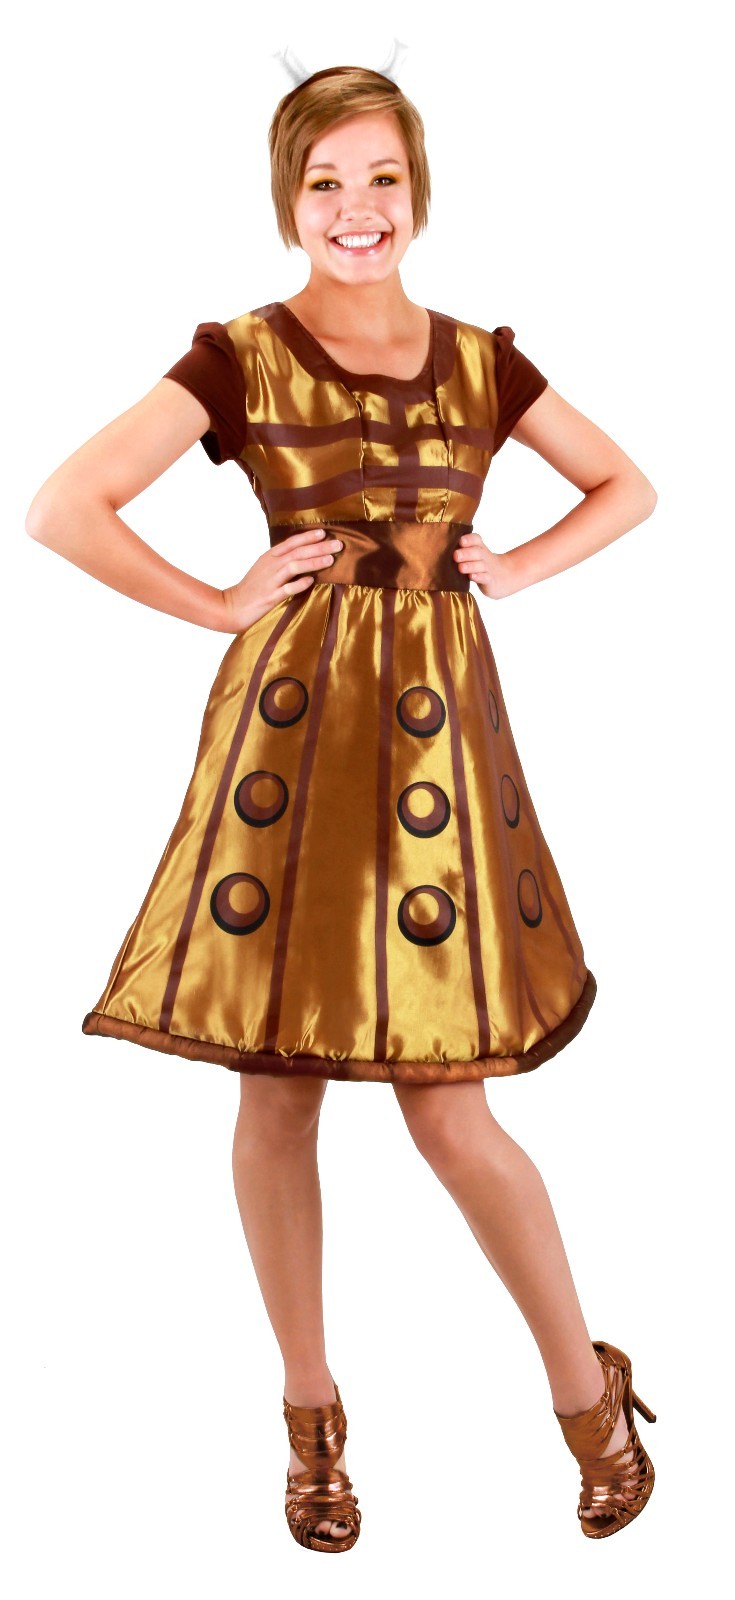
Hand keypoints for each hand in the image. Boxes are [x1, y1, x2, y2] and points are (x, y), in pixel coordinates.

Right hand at [221, 527, 343, 632]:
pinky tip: (311, 581)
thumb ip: (281, 560)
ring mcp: (270, 581)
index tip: (324, 532)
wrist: (232, 605)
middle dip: (319, 547)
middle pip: (297, 552)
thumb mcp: (265, 568)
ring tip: (330, 559)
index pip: (291, 542)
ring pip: (294, 567)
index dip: (308, 536)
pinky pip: (286, 589)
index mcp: (270, 557)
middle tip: (338, 544)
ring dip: (313, 562)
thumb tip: (303, 554)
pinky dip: (299, 584)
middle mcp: (271, 565)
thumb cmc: (252, 587)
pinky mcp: (270, 597)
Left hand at [453, 531, 517, 599]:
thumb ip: (462, 551)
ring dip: (470, 566)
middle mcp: (484, 556)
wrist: (504, 576)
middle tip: (455, 555)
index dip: (469, 539)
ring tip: (460, 567)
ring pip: (480, 565)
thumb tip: (438, 548)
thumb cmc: (481, 564)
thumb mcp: (474, 555)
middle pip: (477, 552)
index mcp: (479, 548)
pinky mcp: (490, 580)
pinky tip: (472, 576)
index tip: (461, 541)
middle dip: (466, 553)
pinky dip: (479, 577)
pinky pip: (485, 577)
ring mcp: (488, 568)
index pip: (476, 539)